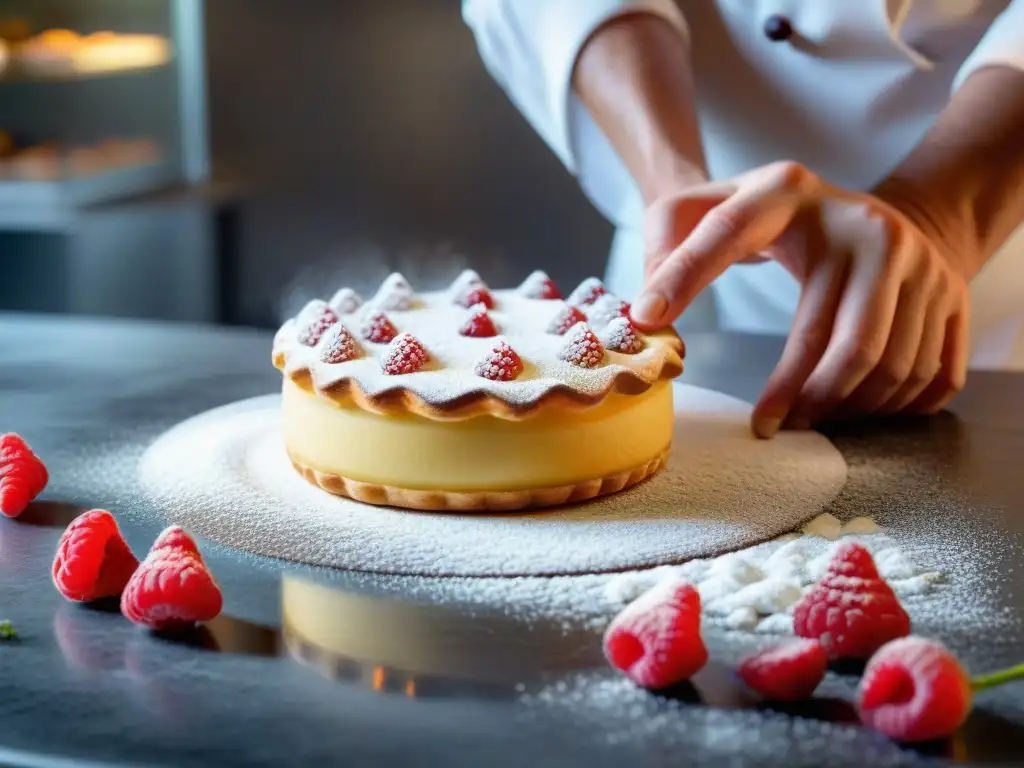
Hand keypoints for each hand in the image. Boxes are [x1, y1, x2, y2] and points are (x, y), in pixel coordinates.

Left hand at [632, 161, 971, 437]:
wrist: (864, 216)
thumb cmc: (772, 224)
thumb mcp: (709, 208)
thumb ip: (664, 240)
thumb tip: (646, 309)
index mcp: (787, 192)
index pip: (728, 234)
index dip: (686, 276)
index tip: (648, 319)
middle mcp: (865, 223)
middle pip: (840, 338)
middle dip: (799, 396)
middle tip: (769, 426)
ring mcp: (919, 258)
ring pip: (888, 365)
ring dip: (844, 409)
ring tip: (807, 418)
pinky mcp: (952, 291)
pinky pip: (931, 374)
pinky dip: (893, 408)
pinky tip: (855, 410)